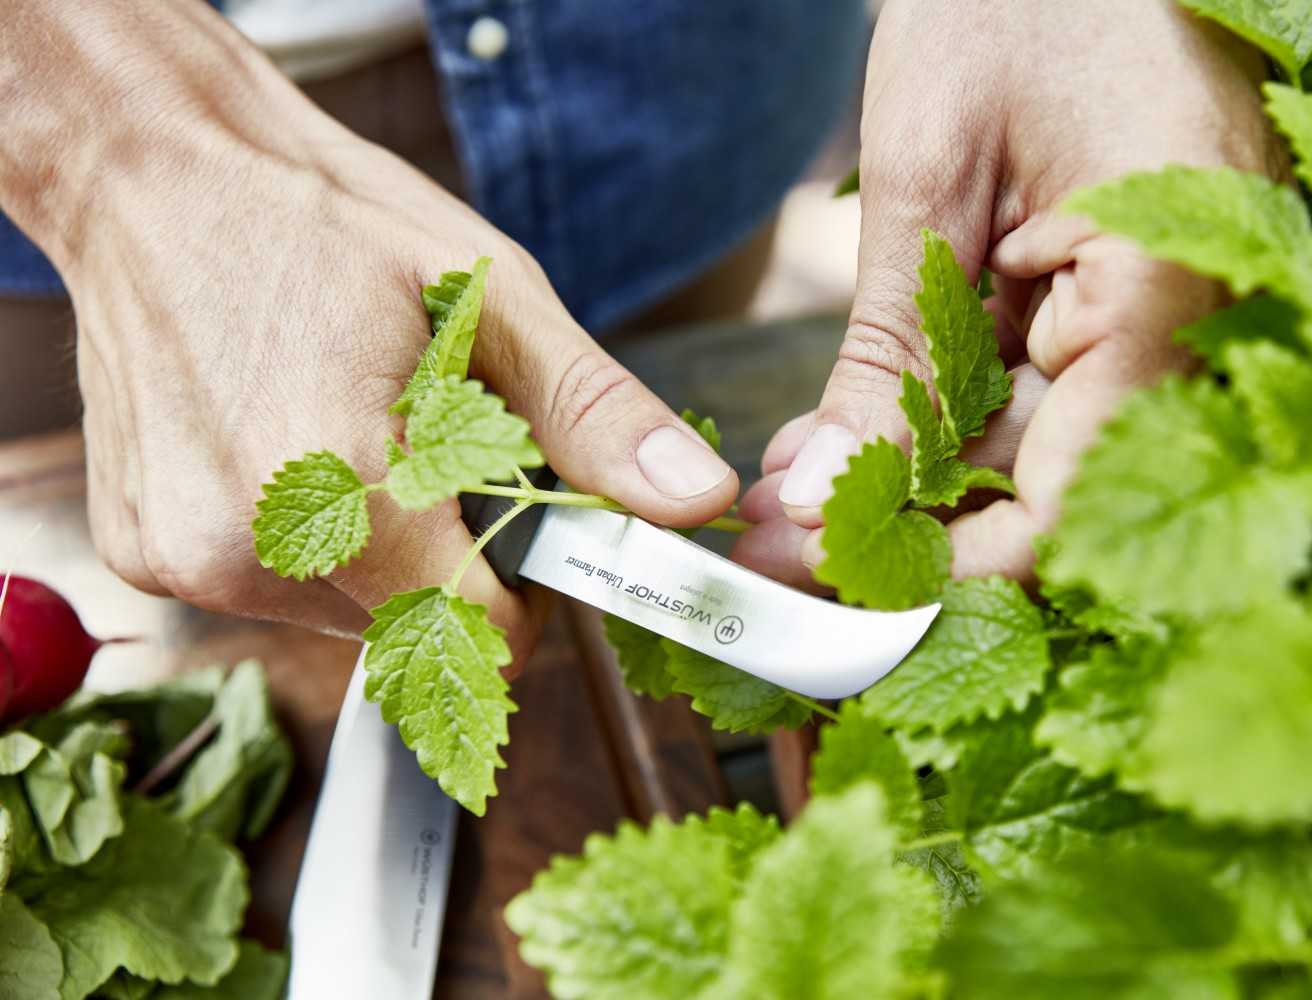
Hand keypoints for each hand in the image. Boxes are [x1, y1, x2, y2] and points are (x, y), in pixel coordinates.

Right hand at [2, 3, 735, 658]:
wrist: (154, 174)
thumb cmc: (328, 222)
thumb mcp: (491, 300)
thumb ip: (593, 419)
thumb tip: (696, 502)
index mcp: (340, 480)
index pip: (482, 638)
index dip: (531, 595)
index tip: (531, 525)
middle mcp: (244, 545)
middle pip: (418, 631)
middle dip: (456, 562)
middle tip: (441, 448)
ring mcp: (181, 560)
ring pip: (349, 616)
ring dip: (385, 553)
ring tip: (363, 432)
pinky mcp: (143, 557)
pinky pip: (275, 589)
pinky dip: (315, 542)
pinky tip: (297, 446)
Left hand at [734, 0, 1285, 586]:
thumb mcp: (929, 176)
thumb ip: (891, 353)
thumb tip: (826, 503)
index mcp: (1167, 284)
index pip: (1076, 504)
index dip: (955, 575)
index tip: (839, 602)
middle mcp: (1186, 321)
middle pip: (1048, 497)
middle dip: (905, 537)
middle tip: (778, 555)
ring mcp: (1154, 317)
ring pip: (1028, 460)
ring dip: (902, 488)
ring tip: (781, 495)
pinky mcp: (1109, 307)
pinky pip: (1026, 402)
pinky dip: (931, 428)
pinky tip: (834, 444)